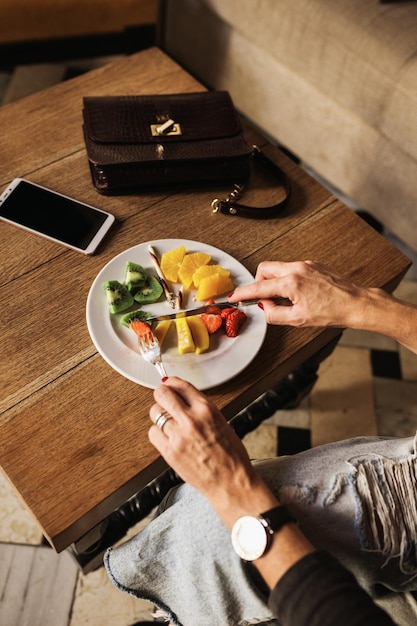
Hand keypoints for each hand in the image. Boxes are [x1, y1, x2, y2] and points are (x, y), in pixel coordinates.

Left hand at [149, 377, 277, 526]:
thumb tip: (184, 398)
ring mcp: (178, 436)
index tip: (168, 383)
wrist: (231, 482)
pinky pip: (153, 433)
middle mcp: (191, 420)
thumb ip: (201, 409)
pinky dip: (157, 433)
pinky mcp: (169, 452)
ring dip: (159, 415)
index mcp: (207, 410)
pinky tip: (166, 436)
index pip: (181, 385)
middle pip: (162, 395)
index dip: (171, 382)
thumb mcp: (221, 422)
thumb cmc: (231, 456)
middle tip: (162, 398)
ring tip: (167, 421)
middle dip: (161, 394)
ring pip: (155, 413)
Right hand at [229, 260, 368, 328]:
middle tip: (264, 298)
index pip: (259, 287)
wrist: (356, 303)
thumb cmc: (333, 312)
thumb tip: (264, 308)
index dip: (243, 293)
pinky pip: (291, 269)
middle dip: (259, 283)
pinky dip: (287, 280)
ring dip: (274, 282)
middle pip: (265, 269)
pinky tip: (297, 293)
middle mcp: (297, 269)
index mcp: (292, 283)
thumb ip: (274, 314)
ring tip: (285, 299)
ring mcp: (306, 264)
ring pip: (278, 268)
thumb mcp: (298, 320)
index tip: (234, 297)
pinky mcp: (314, 265)